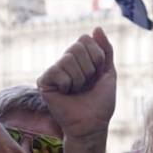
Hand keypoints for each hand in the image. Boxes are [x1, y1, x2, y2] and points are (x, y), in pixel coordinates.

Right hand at [38, 28, 116, 142]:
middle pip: (77, 46)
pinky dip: (67, 84)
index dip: (96, 57)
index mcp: (79, 58)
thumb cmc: (100, 103)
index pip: (85, 39)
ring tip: (76, 91)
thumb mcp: (109, 73)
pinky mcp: (44, 81)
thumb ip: (105, 50)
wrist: (92, 125)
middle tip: (86, 84)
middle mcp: (64, 62)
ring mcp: (53, 71)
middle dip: (89, 68)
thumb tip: (97, 27)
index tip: (97, 74)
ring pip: (68, 58)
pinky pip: (57, 70)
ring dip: (79, 78)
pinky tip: (65, 93)